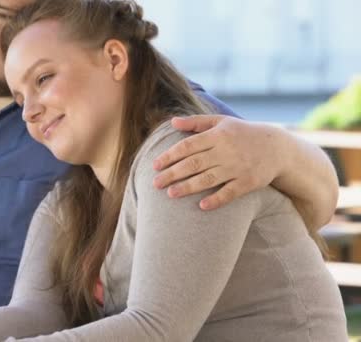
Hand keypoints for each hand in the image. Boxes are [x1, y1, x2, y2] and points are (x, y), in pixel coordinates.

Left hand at [153, 115, 282, 209]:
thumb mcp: (221, 122)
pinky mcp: (249, 182)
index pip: (188, 146)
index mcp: (217, 135)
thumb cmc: (242, 133)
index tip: (155, 165)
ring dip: (189, 187)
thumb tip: (172, 122)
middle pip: (194, 163)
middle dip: (173, 174)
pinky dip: (217, 199)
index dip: (170, 156)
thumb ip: (196, 122)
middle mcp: (226, 151)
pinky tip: (202, 206)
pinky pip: (230, 192)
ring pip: (209, 178)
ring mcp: (237, 167)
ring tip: (171, 194)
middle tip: (155, 183)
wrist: (277, 147)